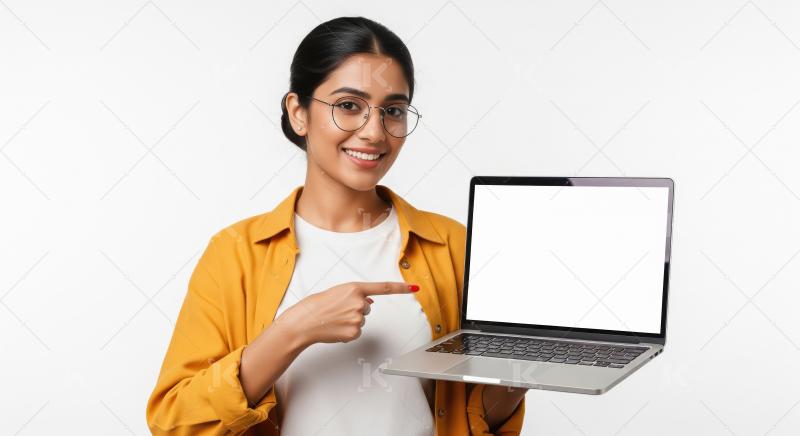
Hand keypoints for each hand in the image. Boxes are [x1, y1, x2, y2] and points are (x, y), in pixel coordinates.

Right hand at [276, 281, 418, 345]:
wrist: (306, 320)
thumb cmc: (319, 304)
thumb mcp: (339, 292)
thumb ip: (357, 295)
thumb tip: (371, 302)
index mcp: (355, 288)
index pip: (383, 288)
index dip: (401, 288)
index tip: (415, 287)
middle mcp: (359, 302)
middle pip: (368, 307)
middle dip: (356, 309)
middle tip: (338, 310)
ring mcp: (358, 318)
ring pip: (362, 319)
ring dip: (351, 320)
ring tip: (335, 318)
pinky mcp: (355, 332)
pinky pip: (357, 331)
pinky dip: (348, 331)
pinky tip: (336, 328)